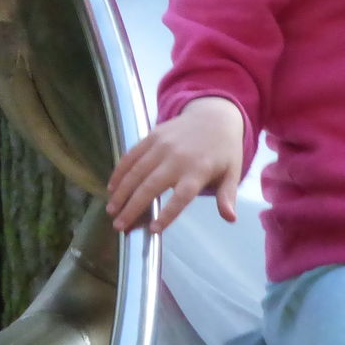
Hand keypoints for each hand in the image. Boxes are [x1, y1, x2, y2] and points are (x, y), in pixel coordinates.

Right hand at [105, 96, 244, 233]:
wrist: (214, 115)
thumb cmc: (223, 150)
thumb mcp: (232, 172)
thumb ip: (227, 195)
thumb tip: (230, 218)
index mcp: (198, 170)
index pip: (181, 196)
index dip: (167, 214)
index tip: (153, 229)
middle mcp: (178, 158)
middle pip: (151, 186)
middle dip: (133, 207)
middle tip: (119, 226)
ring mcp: (162, 145)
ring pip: (136, 171)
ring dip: (121, 192)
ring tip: (111, 211)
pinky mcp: (152, 136)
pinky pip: (131, 155)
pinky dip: (119, 171)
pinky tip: (112, 187)